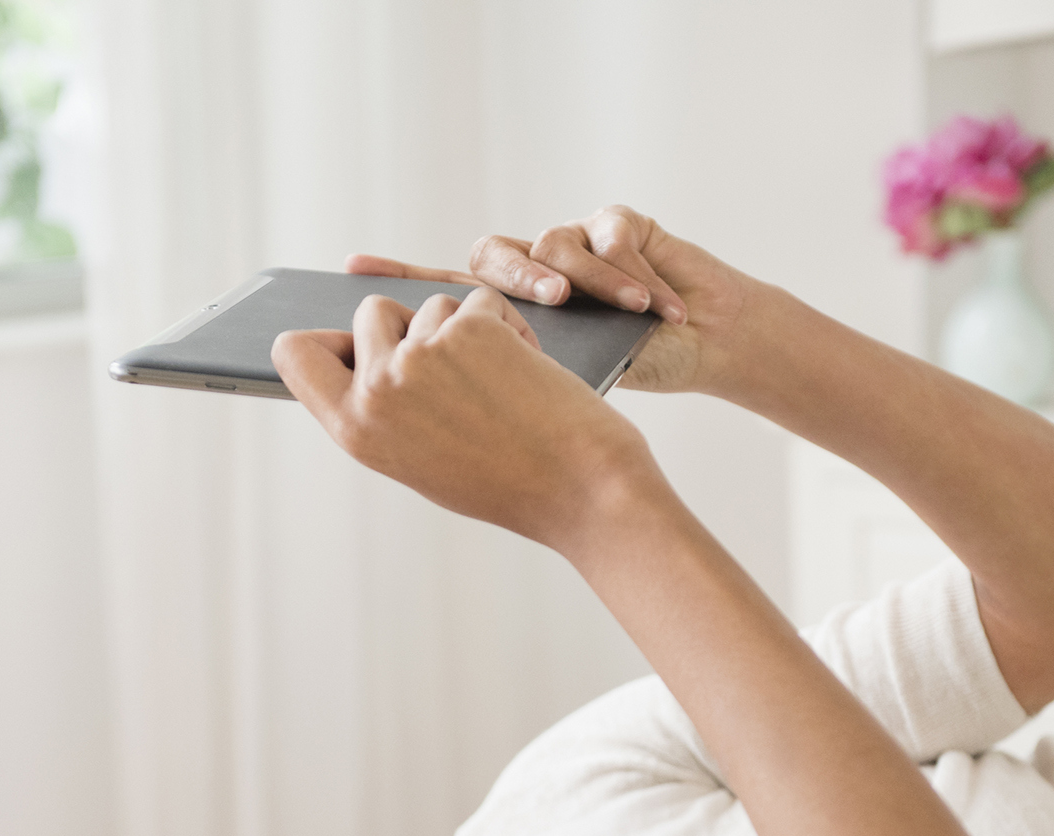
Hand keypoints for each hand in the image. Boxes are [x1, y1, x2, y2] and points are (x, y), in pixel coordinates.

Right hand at [272, 286, 658, 551]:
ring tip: (498, 384)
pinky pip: (476, 300)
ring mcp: (418, 355)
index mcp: (353, 430)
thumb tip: (361, 347)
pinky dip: (506, 324)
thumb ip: (383, 406)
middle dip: (413, 324)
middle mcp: (375, 391)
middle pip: (369, 312)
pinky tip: (525, 368)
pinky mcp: (467, 328)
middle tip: (457, 373)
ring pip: (430, 303)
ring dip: (467, 328)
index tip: (345, 341)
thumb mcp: (421, 457)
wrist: (582, 490)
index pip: (294, 354)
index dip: (323, 340)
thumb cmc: (509, 482)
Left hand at [344, 206, 753, 394]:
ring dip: (599, 282)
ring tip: (636, 311)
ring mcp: (570, 242)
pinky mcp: (618, 223)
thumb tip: (428, 389)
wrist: (702, 354)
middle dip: (520, 281)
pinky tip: (662, 305)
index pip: (440, 290)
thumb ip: (497, 379)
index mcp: (504, 315)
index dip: (399, 275)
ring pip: (553, 243)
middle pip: (491, 255)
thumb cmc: (624, 384)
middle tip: (553, 304)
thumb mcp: (550, 393)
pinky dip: (638, 273)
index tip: (351, 269)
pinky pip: (609, 233)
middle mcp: (530, 271)